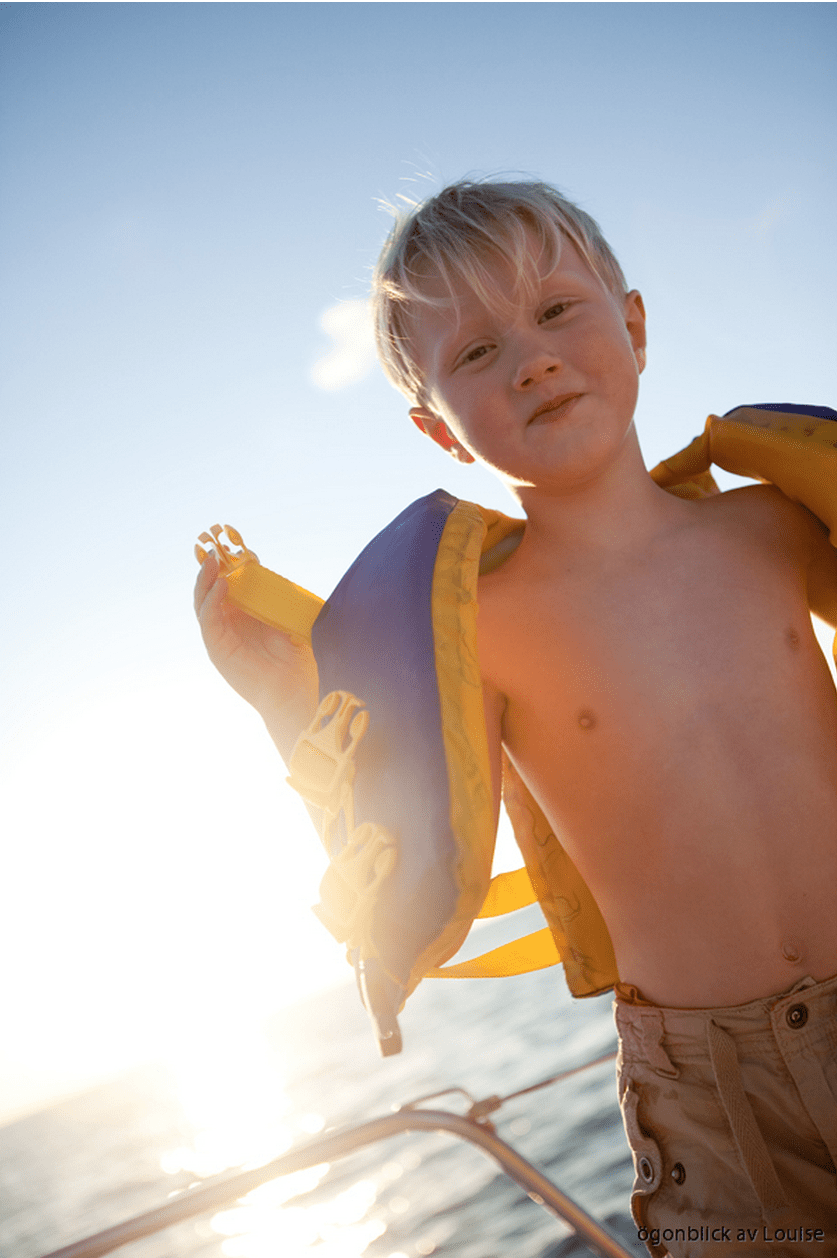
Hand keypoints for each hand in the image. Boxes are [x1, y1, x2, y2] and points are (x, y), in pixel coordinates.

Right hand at [194, 551, 318, 757]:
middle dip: (212, 566)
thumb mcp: (292, 623)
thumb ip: (284, 602)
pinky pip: (208, 618)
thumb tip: (288, 579)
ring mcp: (221, 634)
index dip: (234, 564)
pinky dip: (211, 600)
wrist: (292, 694)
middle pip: (213, 587)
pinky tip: (222, 586)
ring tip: (214, 560)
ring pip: (204, 599)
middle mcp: (230, 622)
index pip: (234, 583)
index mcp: (247, 615)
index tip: (240, 546)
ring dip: (206, 578)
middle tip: (215, 546)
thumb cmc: (296, 662)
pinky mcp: (216, 647)